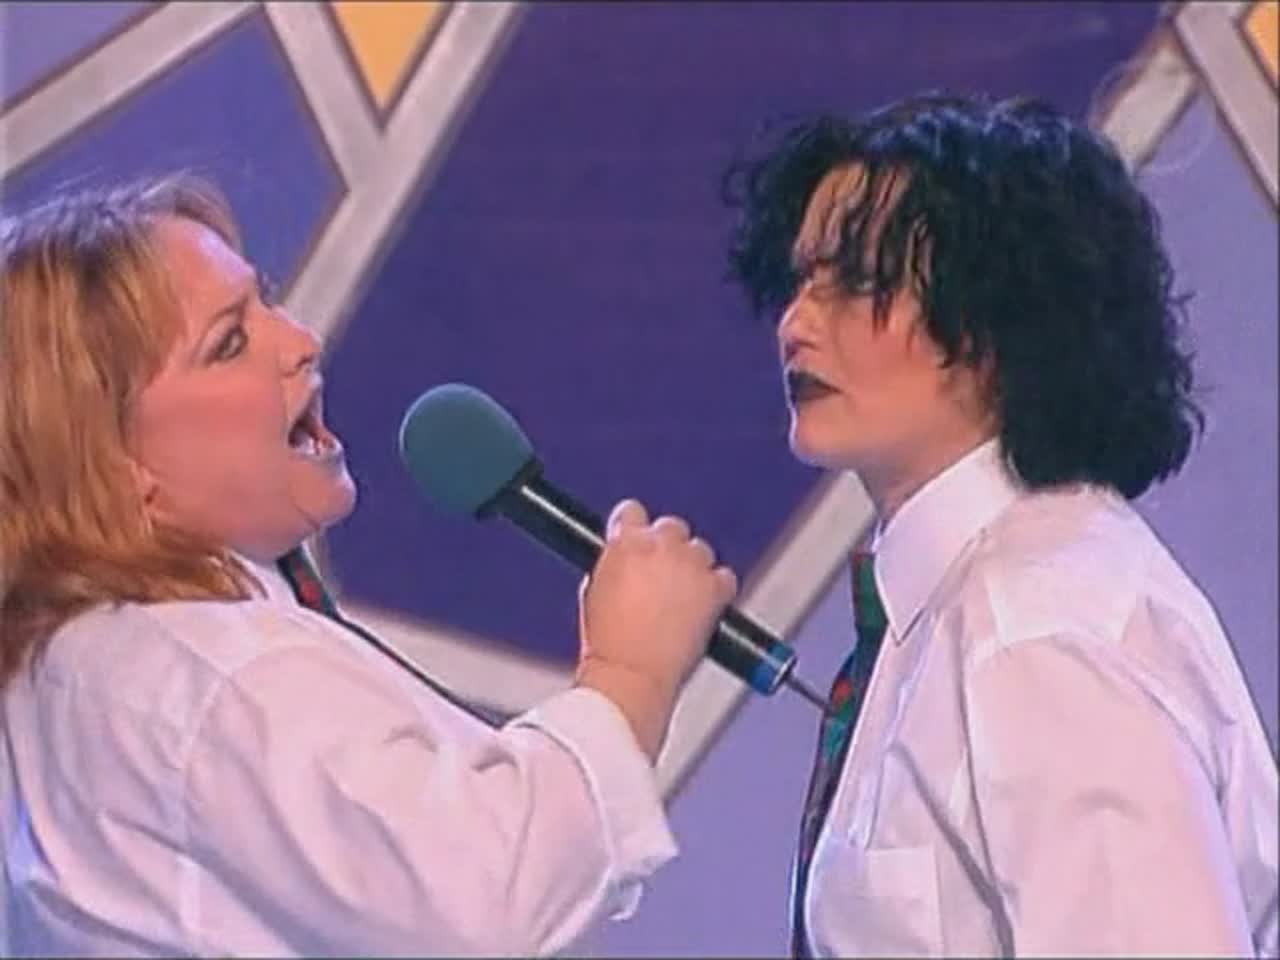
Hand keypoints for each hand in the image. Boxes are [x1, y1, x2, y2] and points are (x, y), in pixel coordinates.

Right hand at [575, 499, 737, 760]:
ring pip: (700, 550)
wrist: (631, 674)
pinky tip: (705, 607)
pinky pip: (725, 577)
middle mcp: (661, 546)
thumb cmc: (608, 644)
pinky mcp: (714, 589)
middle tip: (663, 577)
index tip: (639, 540)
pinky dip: (717, 589)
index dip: (636, 529)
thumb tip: (626, 562)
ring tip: (683, 597)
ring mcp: (691, 566)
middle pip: (671, 527)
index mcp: (626, 543)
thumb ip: (614, 565)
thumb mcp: (594, 592)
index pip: (632, 512)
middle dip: (668, 548)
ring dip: (693, 568)